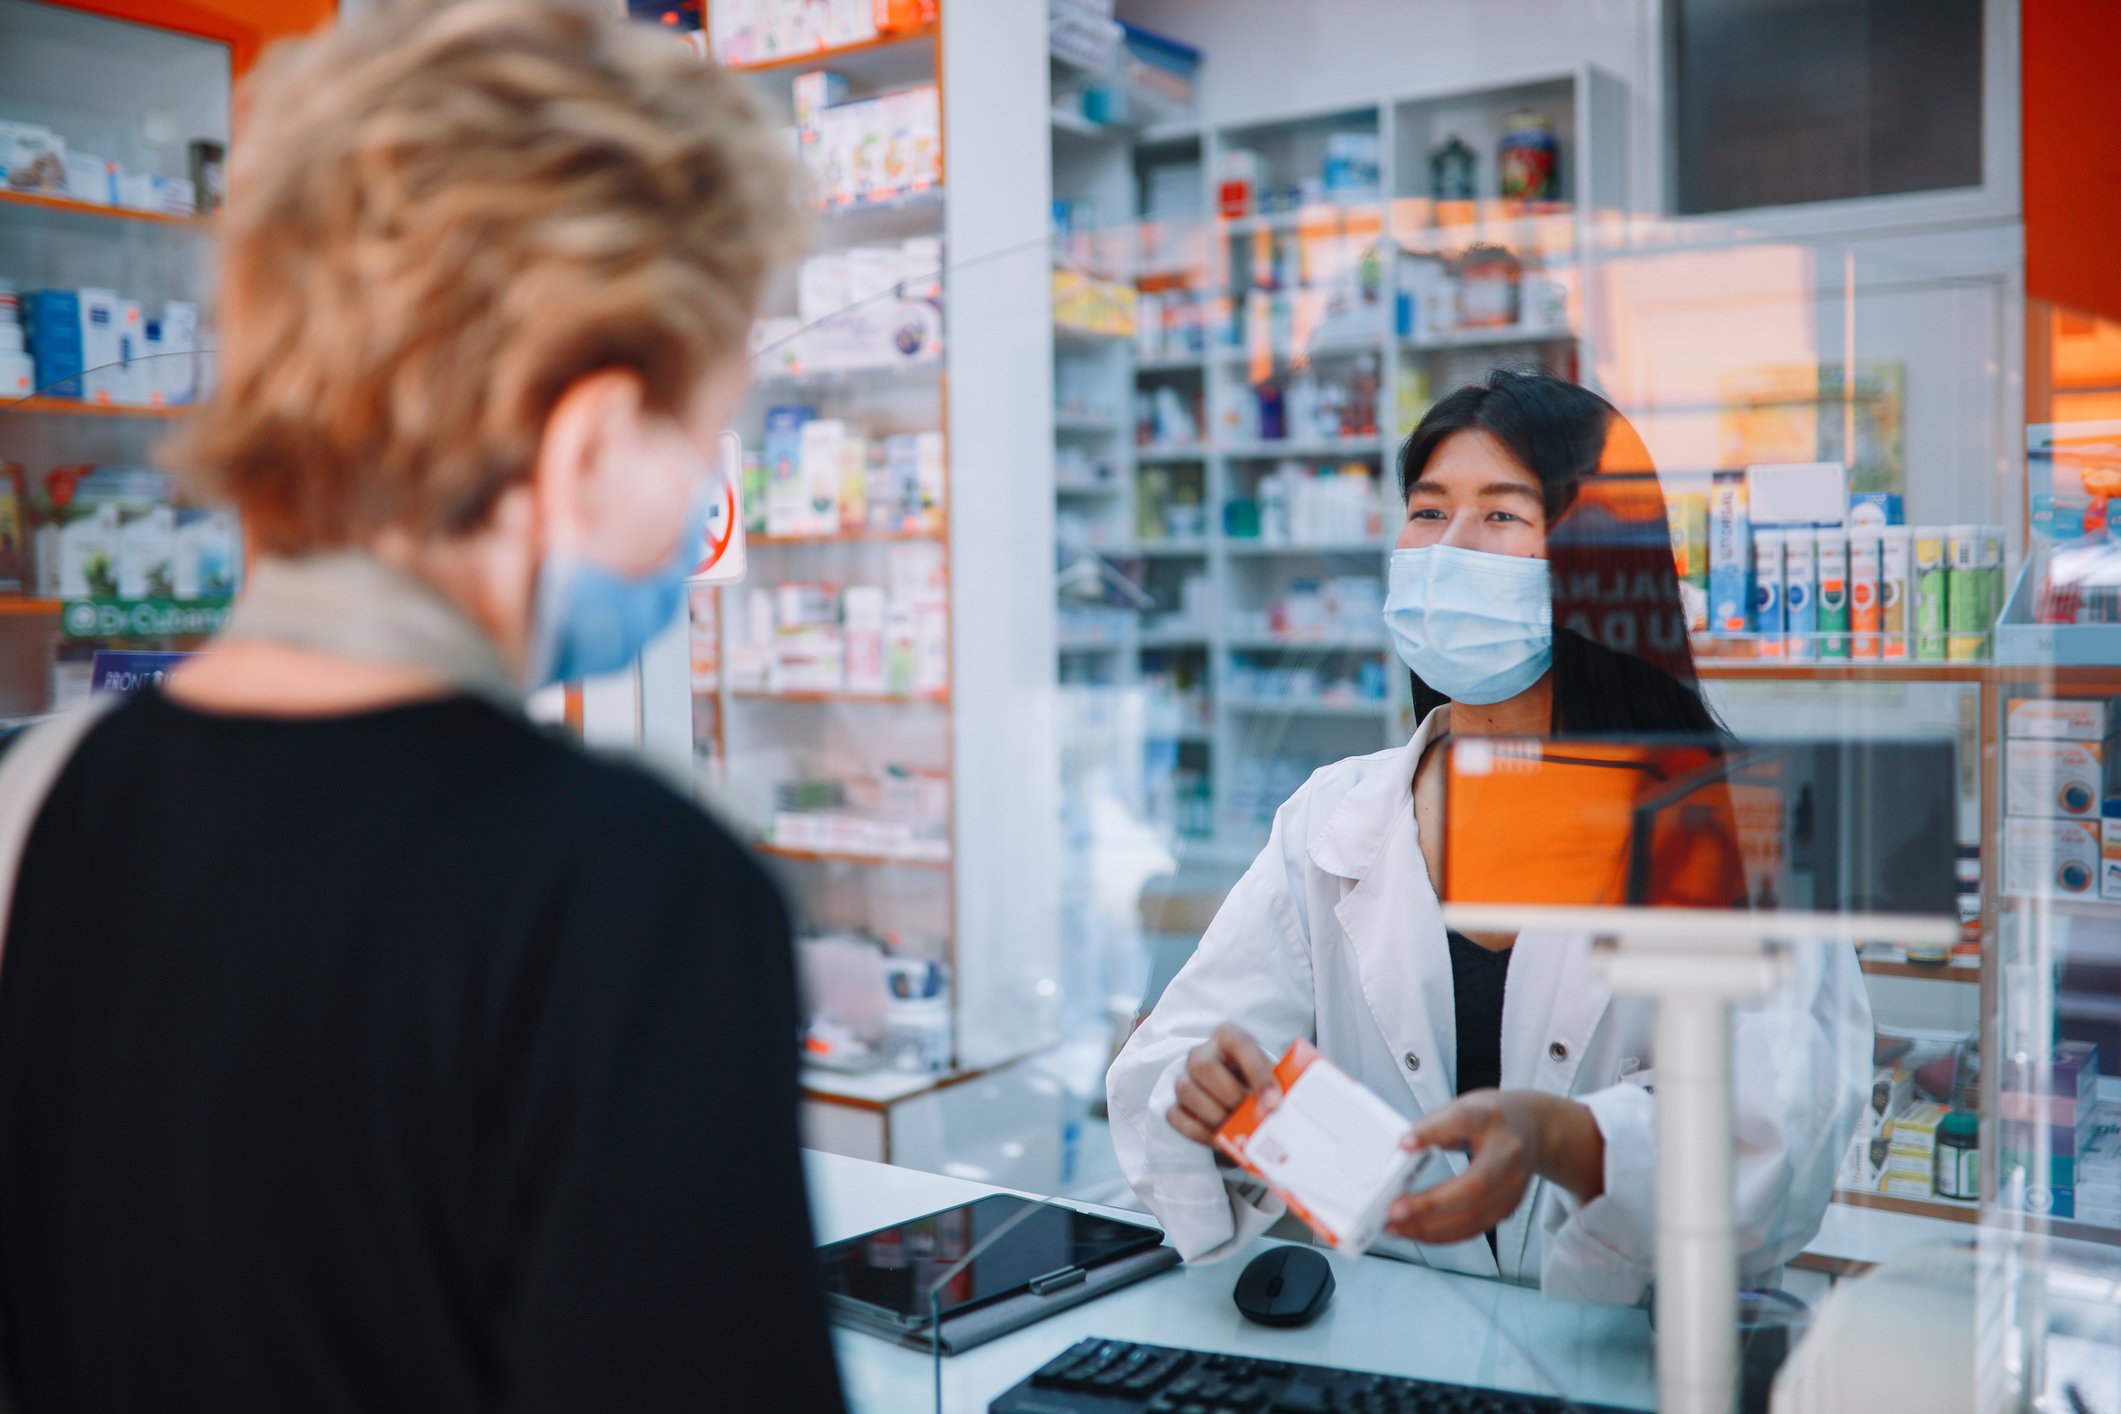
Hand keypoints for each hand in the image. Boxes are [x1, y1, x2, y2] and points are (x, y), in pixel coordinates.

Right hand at [1165, 1024, 1281, 1148]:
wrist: (1239, 1093)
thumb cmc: (1257, 1082)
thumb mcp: (1271, 1075)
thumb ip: (1275, 1086)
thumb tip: (1277, 1110)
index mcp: (1228, 1036)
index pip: (1240, 1045)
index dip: (1257, 1074)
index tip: (1274, 1102)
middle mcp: (1201, 1053)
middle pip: (1204, 1066)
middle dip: (1231, 1095)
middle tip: (1252, 1115)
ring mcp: (1184, 1078)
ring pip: (1187, 1091)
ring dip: (1216, 1115)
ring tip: (1238, 1128)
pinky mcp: (1174, 1104)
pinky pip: (1177, 1117)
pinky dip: (1200, 1133)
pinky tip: (1221, 1139)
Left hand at [1384, 1090, 1603, 1246]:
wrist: (1534, 1128)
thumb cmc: (1490, 1117)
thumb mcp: (1463, 1107)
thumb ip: (1434, 1126)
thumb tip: (1401, 1152)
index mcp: (1491, 1118)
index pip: (1462, 1121)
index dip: (1433, 1133)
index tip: (1404, 1144)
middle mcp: (1508, 1154)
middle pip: (1472, 1185)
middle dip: (1430, 1204)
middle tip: (1393, 1211)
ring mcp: (1513, 1184)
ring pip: (1474, 1216)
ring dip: (1431, 1228)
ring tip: (1395, 1228)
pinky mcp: (1509, 1206)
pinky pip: (1474, 1227)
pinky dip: (1442, 1234)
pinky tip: (1416, 1232)